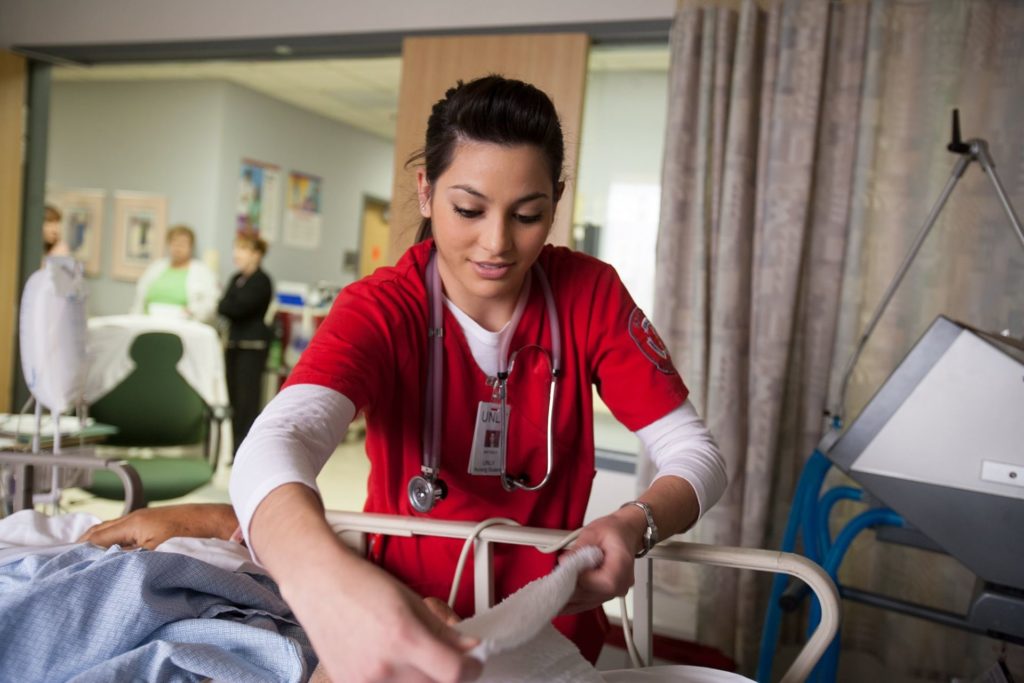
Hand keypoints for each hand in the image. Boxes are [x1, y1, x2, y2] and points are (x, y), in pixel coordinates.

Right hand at [78, 503, 238, 549]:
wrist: (223, 523)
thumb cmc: (195, 537)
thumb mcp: (158, 553)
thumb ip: (129, 559)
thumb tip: (107, 568)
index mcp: (133, 523)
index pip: (94, 538)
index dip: (78, 551)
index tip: (64, 565)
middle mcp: (137, 518)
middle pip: (101, 532)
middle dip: (85, 547)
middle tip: (70, 565)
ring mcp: (148, 520)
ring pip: (115, 532)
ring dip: (102, 545)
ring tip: (89, 563)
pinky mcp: (159, 525)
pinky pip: (129, 535)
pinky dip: (117, 544)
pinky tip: (118, 556)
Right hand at [282, 555, 480, 682]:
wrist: (319, 584)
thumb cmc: (362, 584)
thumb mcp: (412, 600)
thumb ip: (443, 629)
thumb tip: (468, 648)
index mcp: (405, 637)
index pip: (454, 673)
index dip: (472, 668)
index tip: (473, 662)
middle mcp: (385, 666)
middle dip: (446, 671)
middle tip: (444, 654)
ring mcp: (365, 681)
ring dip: (421, 677)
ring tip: (411, 653)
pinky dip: (396, 679)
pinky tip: (389, 660)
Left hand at [560, 508, 645, 613]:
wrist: (627, 531)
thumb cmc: (614, 530)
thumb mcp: (593, 532)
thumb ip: (579, 548)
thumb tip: (564, 562)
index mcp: (620, 567)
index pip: (594, 583)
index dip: (575, 579)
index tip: (561, 573)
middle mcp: (620, 584)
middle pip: (590, 596)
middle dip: (568, 590)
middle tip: (549, 586)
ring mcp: (616, 591)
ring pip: (589, 602)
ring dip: (570, 600)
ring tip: (551, 597)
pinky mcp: (609, 593)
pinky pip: (591, 602)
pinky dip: (576, 602)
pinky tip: (562, 604)